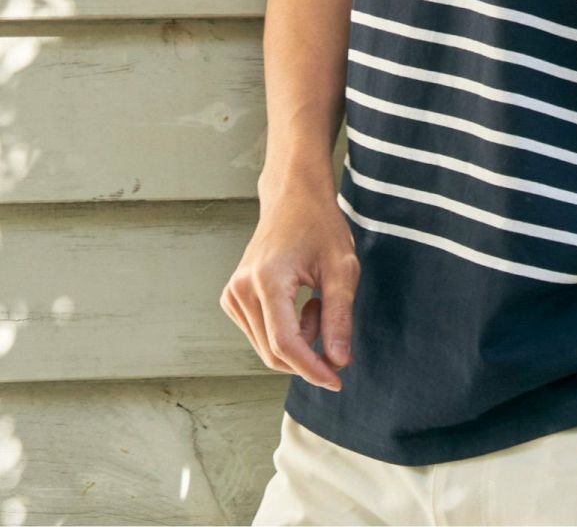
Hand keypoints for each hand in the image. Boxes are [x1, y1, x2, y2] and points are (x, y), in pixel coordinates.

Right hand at [219, 187, 358, 391]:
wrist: (293, 197)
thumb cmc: (321, 226)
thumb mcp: (342, 268)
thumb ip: (340, 316)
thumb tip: (338, 362)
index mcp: (268, 279)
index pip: (285, 343)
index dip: (312, 369)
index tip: (338, 381)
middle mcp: (241, 290)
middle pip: (274, 352)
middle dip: (309, 353)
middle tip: (331, 320)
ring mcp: (232, 295)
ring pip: (267, 348)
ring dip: (298, 340)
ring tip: (315, 302)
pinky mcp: (232, 299)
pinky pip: (261, 335)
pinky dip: (285, 332)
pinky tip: (300, 302)